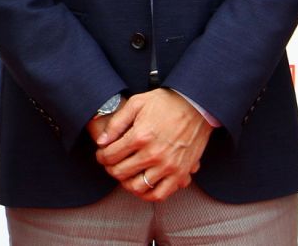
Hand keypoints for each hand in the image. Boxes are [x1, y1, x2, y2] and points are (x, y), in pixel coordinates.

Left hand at [93, 89, 210, 202]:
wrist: (196, 105)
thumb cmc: (165, 102)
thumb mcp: (137, 103)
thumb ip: (116, 123)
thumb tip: (101, 142)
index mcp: (140, 136)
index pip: (110, 156)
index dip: (101, 156)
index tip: (102, 154)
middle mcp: (153, 154)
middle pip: (120, 172)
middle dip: (110, 169)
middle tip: (111, 164)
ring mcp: (167, 166)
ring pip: (137, 187)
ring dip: (126, 183)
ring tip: (126, 174)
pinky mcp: (180, 173)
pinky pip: (160, 194)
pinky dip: (147, 195)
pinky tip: (143, 185)